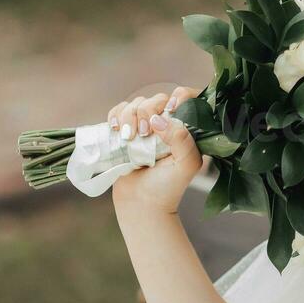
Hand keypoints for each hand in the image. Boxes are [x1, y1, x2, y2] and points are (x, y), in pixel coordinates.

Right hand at [109, 86, 202, 215]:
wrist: (141, 206)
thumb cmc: (167, 188)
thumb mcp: (185, 165)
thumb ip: (182, 140)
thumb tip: (159, 119)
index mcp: (186, 131)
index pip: (188, 99)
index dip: (180, 97)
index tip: (172, 108)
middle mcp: (167, 126)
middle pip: (157, 99)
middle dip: (147, 111)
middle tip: (143, 134)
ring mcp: (145, 128)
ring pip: (136, 104)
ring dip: (129, 116)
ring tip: (129, 138)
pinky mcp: (126, 132)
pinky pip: (119, 111)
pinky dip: (115, 116)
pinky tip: (116, 130)